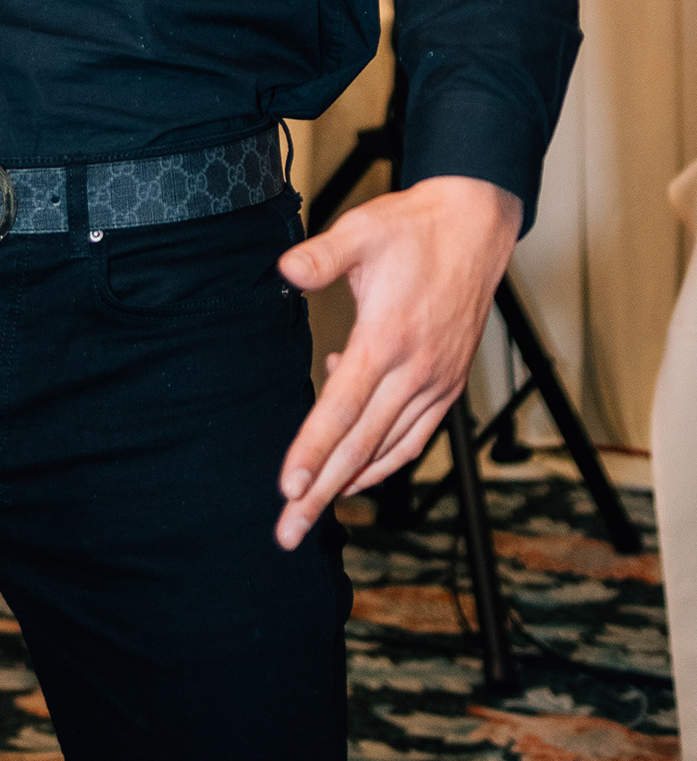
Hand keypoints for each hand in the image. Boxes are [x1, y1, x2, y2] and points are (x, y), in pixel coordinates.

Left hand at [273, 173, 521, 548]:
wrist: (474, 228)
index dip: (312, 451)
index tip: (287, 488)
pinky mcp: (447, 384)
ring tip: (315, 513)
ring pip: (388, 450)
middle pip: (360, 446)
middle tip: (289, 532)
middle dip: (321, 492)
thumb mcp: (362, 230)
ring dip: (350, 485)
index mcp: (387, 340)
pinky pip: (414, 438)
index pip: (341, 409)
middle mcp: (415, 372)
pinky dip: (384, 461)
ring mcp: (436, 383)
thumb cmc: (414, 229)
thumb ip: (321, 255)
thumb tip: (285, 269)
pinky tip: (356, 467)